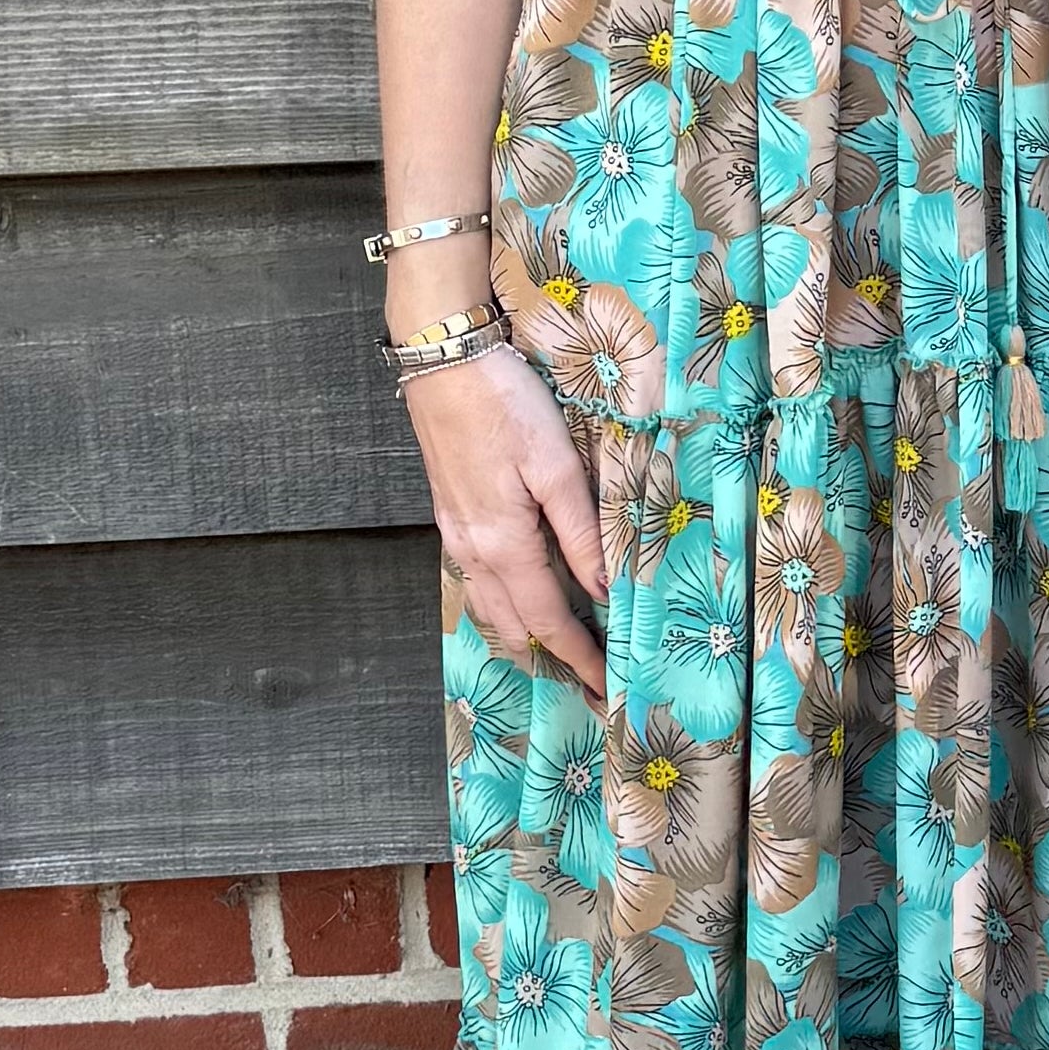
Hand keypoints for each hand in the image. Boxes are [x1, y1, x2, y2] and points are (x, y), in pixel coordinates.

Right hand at [402, 341, 610, 701]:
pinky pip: (476, 582)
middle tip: (588, 679)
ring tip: (557, 651)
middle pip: (512, 626)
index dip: (578, 656)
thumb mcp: (557, 466)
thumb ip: (580, 531)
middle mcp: (473, 551)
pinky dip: (501, 606)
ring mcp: (456, 535)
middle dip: (550, 657)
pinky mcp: (451, 515)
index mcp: (503, 544)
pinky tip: (520, 598)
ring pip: (488, 607)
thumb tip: (601, 588)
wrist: (443, 361)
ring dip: (522, 635)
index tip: (605, 688)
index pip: (547, 620)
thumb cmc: (505, 405)